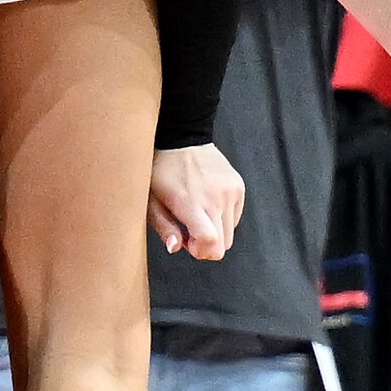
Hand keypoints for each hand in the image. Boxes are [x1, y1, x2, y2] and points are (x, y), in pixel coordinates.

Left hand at [146, 143, 243, 261]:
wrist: (182, 139)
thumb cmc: (161, 170)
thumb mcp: (152, 200)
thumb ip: (164, 227)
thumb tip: (176, 248)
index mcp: (190, 202)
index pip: (211, 242)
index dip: (201, 252)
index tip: (188, 243)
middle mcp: (215, 198)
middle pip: (224, 244)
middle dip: (206, 246)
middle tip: (189, 229)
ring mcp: (230, 191)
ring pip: (231, 233)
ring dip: (215, 231)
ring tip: (198, 214)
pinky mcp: (238, 186)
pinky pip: (236, 217)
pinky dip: (223, 218)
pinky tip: (208, 203)